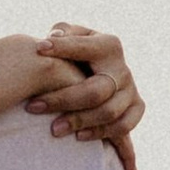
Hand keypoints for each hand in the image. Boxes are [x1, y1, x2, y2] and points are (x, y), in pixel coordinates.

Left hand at [27, 25, 141, 169]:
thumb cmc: (76, 51)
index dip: (62, 48)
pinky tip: (79, 137)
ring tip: (53, 129)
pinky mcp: (136, 107)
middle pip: (95, 90)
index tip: (38, 49)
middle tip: (33, 106)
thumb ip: (63, 32)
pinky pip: (124, 126)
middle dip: (63, 100)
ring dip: (79, 121)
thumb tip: (54, 37)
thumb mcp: (71, 35)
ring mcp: (131, 90)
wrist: (100, 70)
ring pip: (109, 112)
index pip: (84, 47)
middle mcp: (123, 68)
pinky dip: (103, 133)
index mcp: (108, 45)